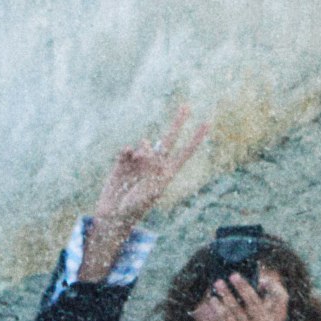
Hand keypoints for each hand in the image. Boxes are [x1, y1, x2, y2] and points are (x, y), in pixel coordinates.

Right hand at [87, 105, 206, 256]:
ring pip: (145, 144)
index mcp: (166, 173)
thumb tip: (148, 147)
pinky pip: (128, 148)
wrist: (113, 215)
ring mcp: (140, 162)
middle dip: (178, 123)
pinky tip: (127, 156)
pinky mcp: (123, 161)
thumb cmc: (134, 209)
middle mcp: (155, 164)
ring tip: (139, 160)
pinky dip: (127, 152)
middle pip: (169, 139)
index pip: (185, 153)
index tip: (207, 123)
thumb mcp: (149, 193)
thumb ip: (151, 170)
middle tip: (187, 105)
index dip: (196, 139)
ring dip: (143, 149)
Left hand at [191, 261, 288, 320]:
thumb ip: (267, 305)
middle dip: (243, 286)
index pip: (282, 298)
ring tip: (218, 283)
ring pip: (235, 306)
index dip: (275, 286)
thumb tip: (260, 281)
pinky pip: (225, 316)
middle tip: (233, 275)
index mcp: (276, 320)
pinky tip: (213, 299)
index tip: (263, 279)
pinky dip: (218, 305)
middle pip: (254, 299)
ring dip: (225, 293)